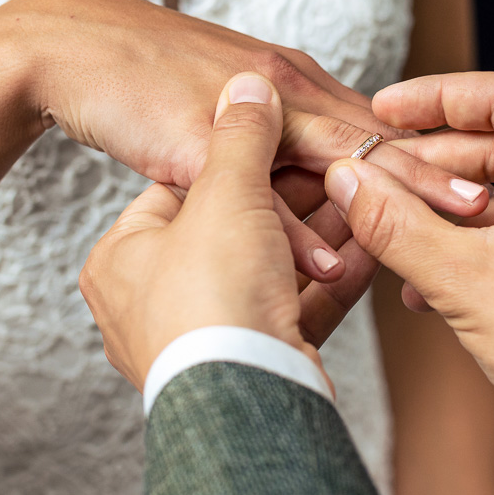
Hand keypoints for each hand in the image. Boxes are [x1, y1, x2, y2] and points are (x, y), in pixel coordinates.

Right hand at [10, 0, 488, 280]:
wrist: (69, 49)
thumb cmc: (147, 79)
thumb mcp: (228, 102)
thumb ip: (276, 135)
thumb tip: (311, 176)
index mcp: (296, 82)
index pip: (378, 120)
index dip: (428, 155)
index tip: (482, 184)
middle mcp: (283, 87)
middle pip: (374, 133)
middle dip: (435, 171)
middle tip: (493, 205)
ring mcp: (243, 110)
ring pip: (329, 155)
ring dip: (388, 193)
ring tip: (442, 226)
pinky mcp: (195, 141)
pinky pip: (253, 192)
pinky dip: (291, 230)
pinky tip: (322, 261)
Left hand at [81, 74, 380, 390]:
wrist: (245, 407)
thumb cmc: (212, 300)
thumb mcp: (222, 193)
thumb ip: (241, 133)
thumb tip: (250, 87)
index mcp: (122, 258)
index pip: (184, 188)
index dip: (242, 158)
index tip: (287, 136)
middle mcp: (154, 301)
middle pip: (237, 229)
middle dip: (295, 200)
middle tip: (337, 163)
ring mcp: (206, 338)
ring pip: (273, 270)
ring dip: (323, 234)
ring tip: (365, 195)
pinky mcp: (255, 365)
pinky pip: (296, 307)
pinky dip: (334, 275)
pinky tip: (370, 242)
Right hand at [326, 73, 493, 449]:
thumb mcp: (465, 281)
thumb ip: (399, 225)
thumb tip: (349, 179)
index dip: (434, 97)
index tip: (384, 108)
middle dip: (427, 164)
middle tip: (373, 176)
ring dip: (440, 212)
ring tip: (388, 233)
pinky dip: (466, 246)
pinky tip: (420, 288)